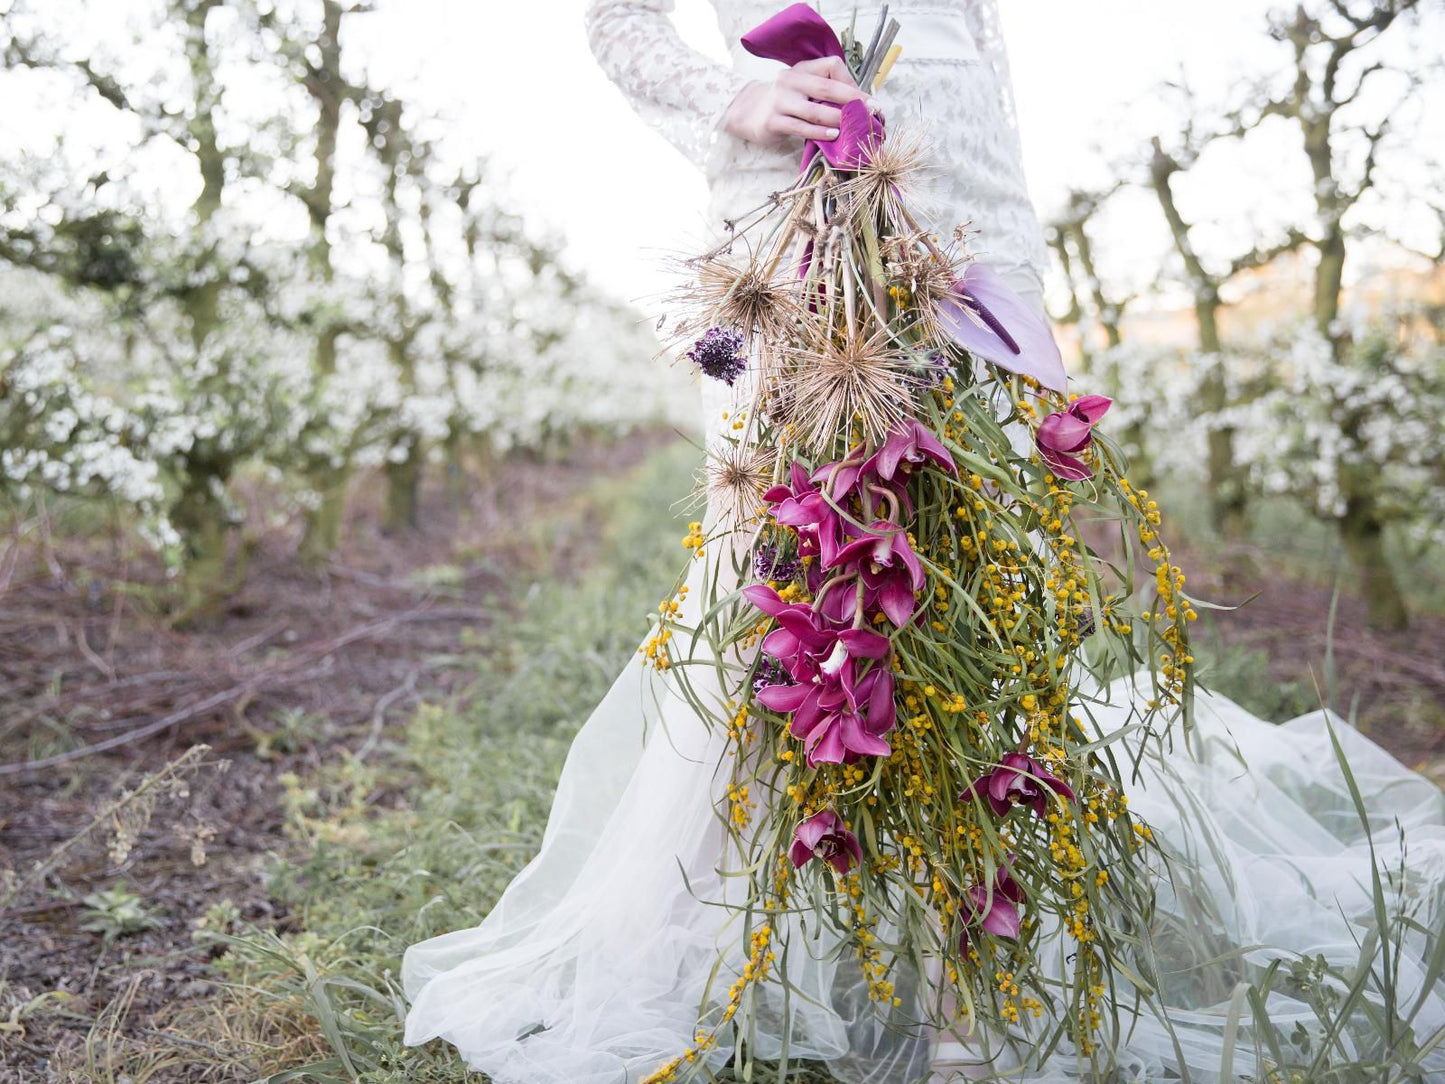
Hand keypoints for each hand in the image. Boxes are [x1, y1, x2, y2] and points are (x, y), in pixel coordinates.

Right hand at [722, 57, 869, 147]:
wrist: (749, 113)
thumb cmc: (785, 102)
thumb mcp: (803, 89)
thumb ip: (825, 92)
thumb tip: (860, 104)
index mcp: (802, 69)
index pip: (832, 66)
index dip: (851, 82)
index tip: (865, 100)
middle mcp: (790, 80)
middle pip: (827, 88)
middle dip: (853, 101)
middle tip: (871, 112)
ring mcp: (780, 101)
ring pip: (815, 111)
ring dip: (838, 119)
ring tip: (853, 126)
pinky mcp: (773, 121)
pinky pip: (801, 128)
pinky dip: (820, 133)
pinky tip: (833, 136)